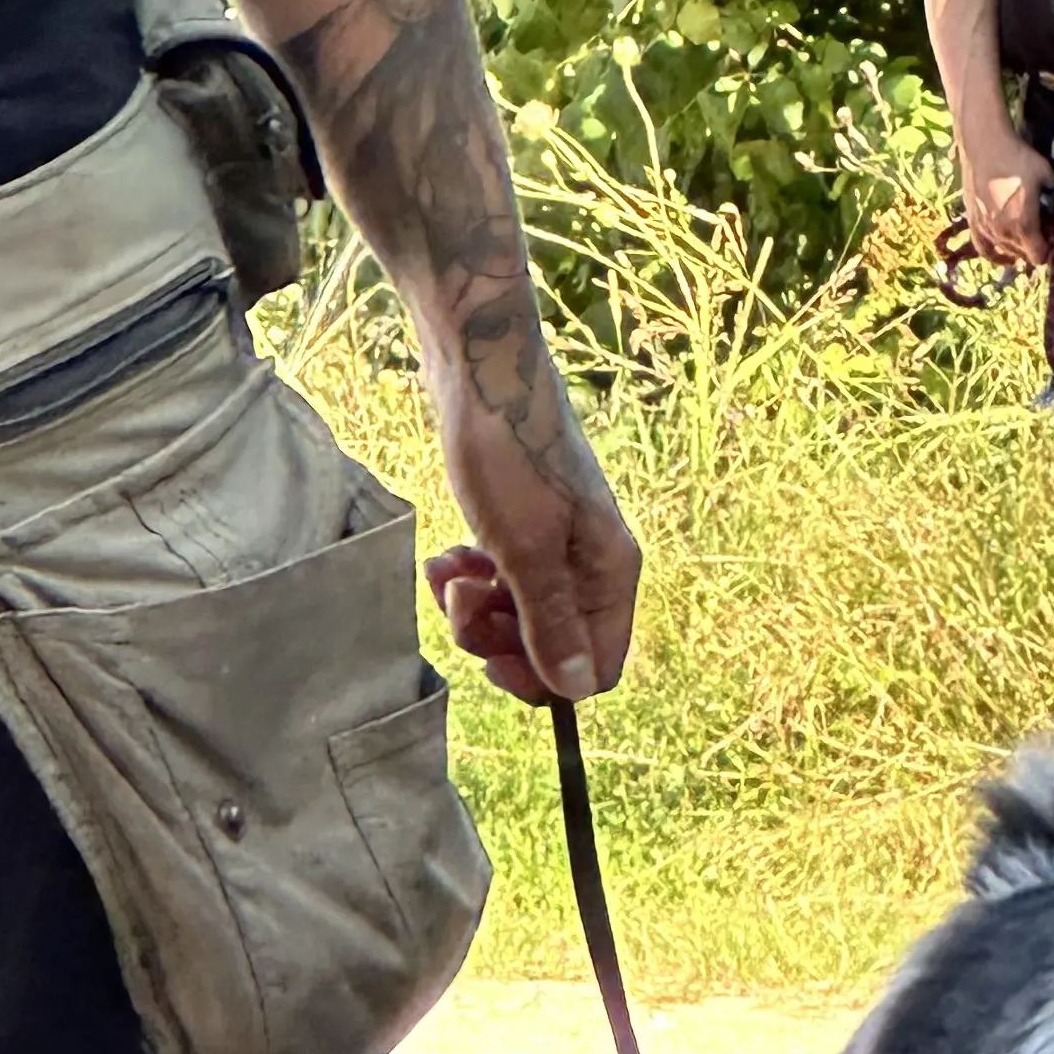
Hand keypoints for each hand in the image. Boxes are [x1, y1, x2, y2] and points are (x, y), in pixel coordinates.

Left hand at [421, 322, 640, 705]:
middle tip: (458, 604)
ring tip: (444, 572)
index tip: (492, 661)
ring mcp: (558, 546)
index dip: (542, 677)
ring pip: (518, 618)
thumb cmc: (507, 451)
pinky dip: (470, 581)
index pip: (593, 667)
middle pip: (550, 647)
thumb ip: (550, 623)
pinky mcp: (525, 528)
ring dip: (473, 609)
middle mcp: (591, 565)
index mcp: (609, 574)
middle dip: (496, 638)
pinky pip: (501, 583)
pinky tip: (445, 558)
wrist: (480, 364)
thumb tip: (577, 689)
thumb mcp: (524, 549)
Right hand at [960, 123, 1052, 267]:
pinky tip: (1000, 251)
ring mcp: (987, 230)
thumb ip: (1053, 190)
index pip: (1038, 256)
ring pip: (1005, 252)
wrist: (985, 145)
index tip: (1050, 239)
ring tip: (1020, 236)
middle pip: (1022, 255)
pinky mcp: (973, 224)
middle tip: (1036, 231)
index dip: (1047, 251)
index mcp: (1025, 225)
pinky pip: (984, 249)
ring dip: (1015, 248)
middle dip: (1031, 246)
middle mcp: (1005, 234)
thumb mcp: (1045, 172)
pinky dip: (994, 253)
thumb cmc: (1017, 157)